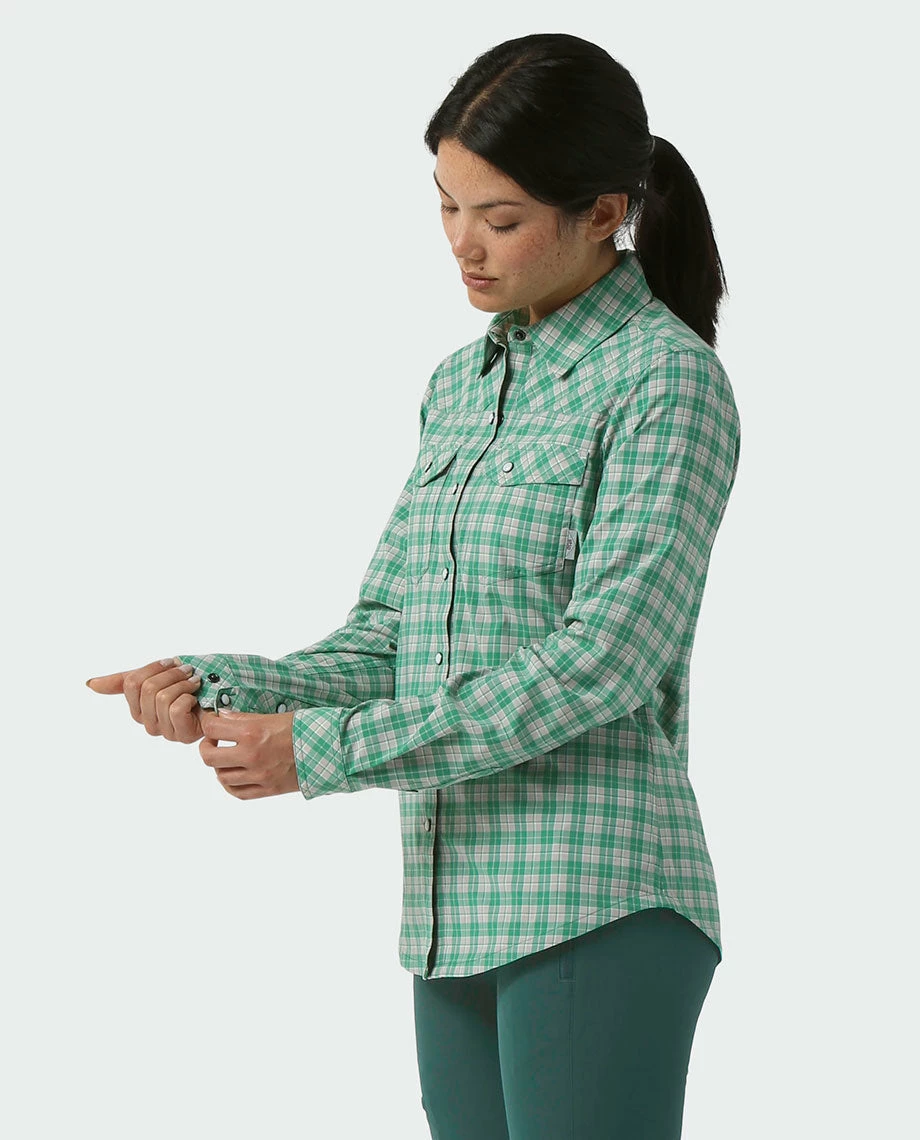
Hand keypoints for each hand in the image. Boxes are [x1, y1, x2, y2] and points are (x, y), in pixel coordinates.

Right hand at [85, 657, 204, 742]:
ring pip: (161, 698)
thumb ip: (123, 681)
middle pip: (146, 689)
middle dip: (171, 674)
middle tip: (188, 671)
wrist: (226, 691)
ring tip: (196, 682)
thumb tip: (89, 684)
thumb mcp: (156, 676)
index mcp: (139, 707)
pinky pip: (176, 710)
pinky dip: (190, 698)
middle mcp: (149, 722)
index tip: (172, 662)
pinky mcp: (183, 735)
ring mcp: (166, 731)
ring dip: (183, 684)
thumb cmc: (191, 683)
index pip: (132, 683)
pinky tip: (198, 699)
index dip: (153, 668)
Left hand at [198, 709, 299, 798]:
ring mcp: (259, 776)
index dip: (208, 723)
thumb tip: (224, 717)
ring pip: (221, 776)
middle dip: (207, 747)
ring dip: (220, 766)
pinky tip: (234, 775)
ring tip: (227, 758)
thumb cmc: (306, 729)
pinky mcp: (267, 789)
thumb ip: (246, 718)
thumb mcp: (275, 716)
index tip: (212, 722)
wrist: (331, 749)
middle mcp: (251, 755)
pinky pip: (237, 792)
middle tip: (214, 742)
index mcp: (252, 732)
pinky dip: (230, 784)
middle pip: (209, 756)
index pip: (212, 728)